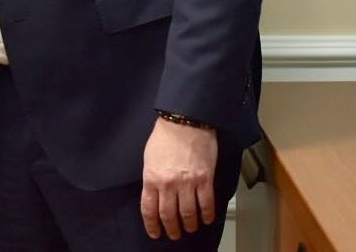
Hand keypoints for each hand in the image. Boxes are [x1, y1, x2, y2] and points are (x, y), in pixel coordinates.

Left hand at [140, 117, 218, 239]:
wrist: (185, 121)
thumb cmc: (165, 136)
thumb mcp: (149, 158)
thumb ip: (152, 178)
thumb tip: (154, 194)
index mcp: (151, 178)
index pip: (149, 209)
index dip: (152, 225)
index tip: (155, 233)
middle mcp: (168, 184)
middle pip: (168, 215)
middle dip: (171, 229)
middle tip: (174, 234)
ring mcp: (187, 183)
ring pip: (188, 214)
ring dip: (189, 225)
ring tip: (190, 228)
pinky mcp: (204, 179)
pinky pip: (206, 204)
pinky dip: (206, 215)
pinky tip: (206, 219)